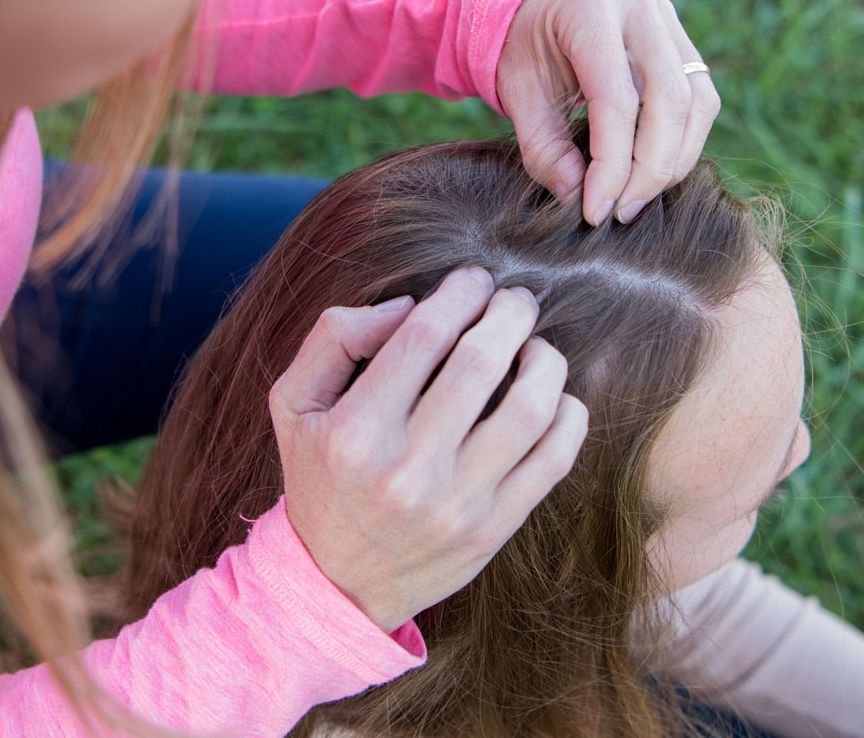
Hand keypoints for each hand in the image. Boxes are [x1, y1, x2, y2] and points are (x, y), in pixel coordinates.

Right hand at [269, 267, 588, 631]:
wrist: (335, 582)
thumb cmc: (319, 476)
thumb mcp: (294, 404)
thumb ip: (334, 338)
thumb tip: (407, 306)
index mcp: (355, 430)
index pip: (424, 335)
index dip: (460, 293)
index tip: (474, 280)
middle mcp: (406, 469)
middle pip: (482, 362)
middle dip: (510, 314)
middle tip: (516, 301)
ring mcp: (456, 504)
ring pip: (530, 409)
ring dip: (545, 360)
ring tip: (535, 346)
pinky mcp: (493, 530)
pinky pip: (554, 460)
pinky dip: (569, 416)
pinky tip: (555, 397)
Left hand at [497, 0, 721, 225]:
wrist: (535, 4)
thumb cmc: (522, 47)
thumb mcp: (517, 94)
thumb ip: (544, 147)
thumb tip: (578, 197)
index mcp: (588, 5)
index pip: (616, 99)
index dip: (612, 165)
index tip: (596, 212)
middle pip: (669, 99)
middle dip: (650, 168)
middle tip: (622, 211)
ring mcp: (666, 13)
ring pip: (697, 101)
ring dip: (673, 160)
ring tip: (636, 197)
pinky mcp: (681, 35)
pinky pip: (700, 97)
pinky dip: (682, 141)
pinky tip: (652, 169)